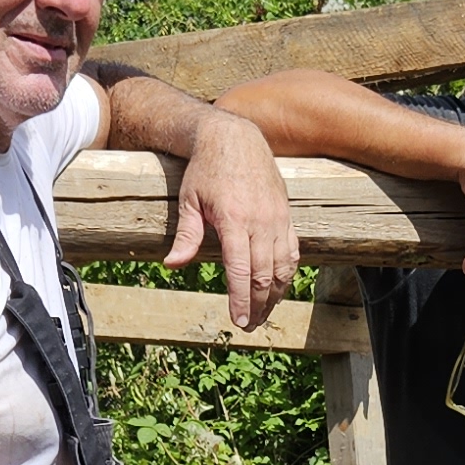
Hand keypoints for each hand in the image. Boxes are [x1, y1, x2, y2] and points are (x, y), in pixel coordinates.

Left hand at [162, 108, 299, 327]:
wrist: (236, 138)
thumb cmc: (207, 170)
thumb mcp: (190, 200)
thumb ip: (186, 236)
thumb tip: (172, 265)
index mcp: (235, 220)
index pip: (242, 270)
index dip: (241, 299)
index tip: (238, 320)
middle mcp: (261, 222)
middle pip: (264, 275)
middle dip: (258, 305)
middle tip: (248, 325)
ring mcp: (278, 219)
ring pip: (283, 268)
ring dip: (274, 295)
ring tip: (263, 314)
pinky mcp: (286, 216)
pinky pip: (292, 252)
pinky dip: (287, 274)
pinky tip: (278, 288)